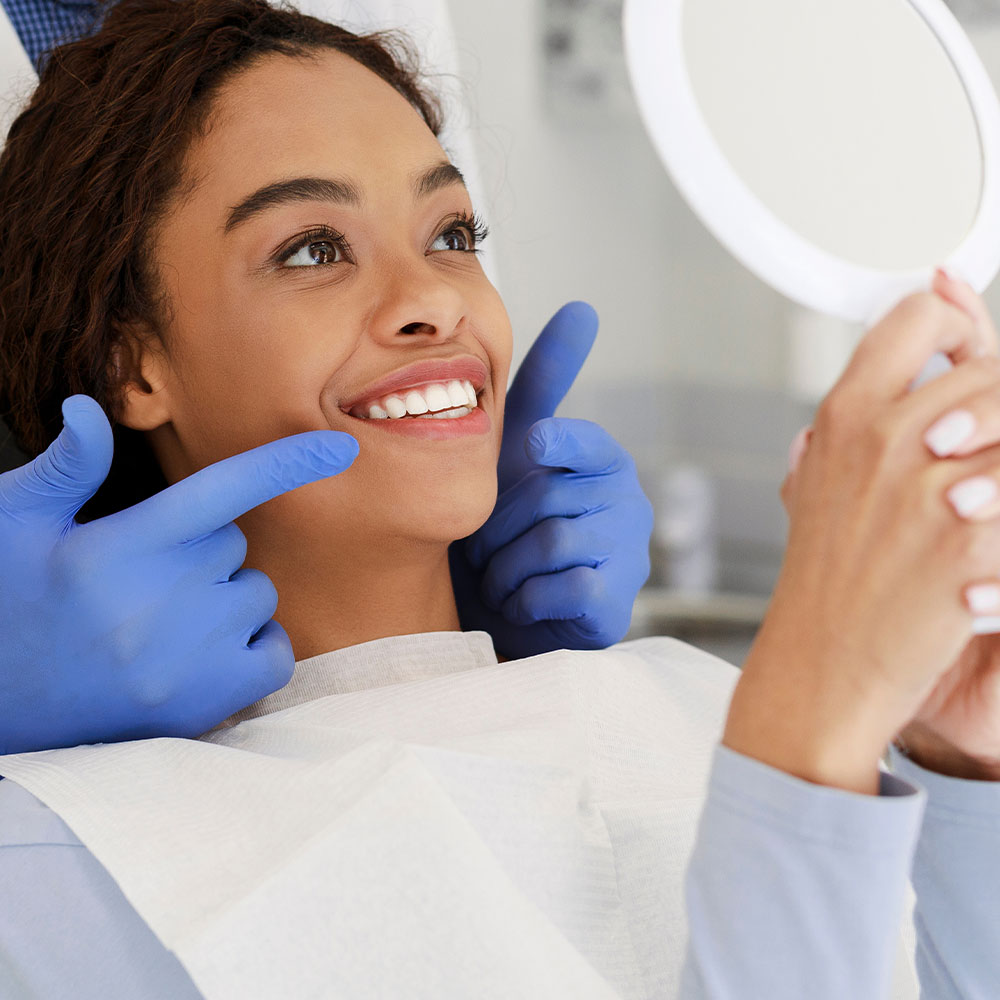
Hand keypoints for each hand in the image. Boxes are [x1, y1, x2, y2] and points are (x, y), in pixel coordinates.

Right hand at [0, 395, 357, 753]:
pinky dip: (254, 644)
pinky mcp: (206, 705)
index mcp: (116, 549)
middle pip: (235, 543)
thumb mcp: (15, 526)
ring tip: (161, 620)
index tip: (340, 448)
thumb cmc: (6, 604)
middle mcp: (159, 604)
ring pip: (257, 594)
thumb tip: (89, 408)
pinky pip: (275, 652)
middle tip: (144, 577)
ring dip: (226, 596)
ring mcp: (188, 660)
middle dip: (202, 548)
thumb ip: (66, 469)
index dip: (283, 463)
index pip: (217, 490)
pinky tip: (202, 650)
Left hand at [451, 302, 652, 658]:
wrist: (508, 612)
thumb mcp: (518, 452)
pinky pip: (564, 587)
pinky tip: (523, 600)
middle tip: (487, 548)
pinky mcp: (617, 602)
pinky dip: (525, 598)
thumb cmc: (511, 525)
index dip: (558, 441)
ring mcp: (629, 553)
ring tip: (502, 576)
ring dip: (505, 566)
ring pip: (550, 543)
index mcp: (602, 462)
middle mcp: (627, 501)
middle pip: (546, 496)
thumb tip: (584, 308)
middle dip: (497, 528)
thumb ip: (545, 385)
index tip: (537, 444)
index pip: (587, 440)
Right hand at [725, 279, 999, 792]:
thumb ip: (853, 423)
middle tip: (979, 454)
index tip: (966, 346)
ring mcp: (927, 489)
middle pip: (993, 368)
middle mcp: (883, 440)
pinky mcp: (967, 544)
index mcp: (844, 418)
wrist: (821, 669)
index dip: (956, 322)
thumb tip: (888, 367)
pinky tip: (983, 565)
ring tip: (979, 502)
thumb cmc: (822, 586)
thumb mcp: (820, 487)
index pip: (918, 319)